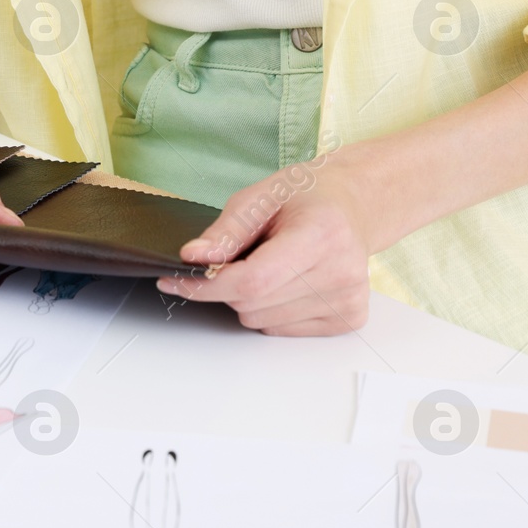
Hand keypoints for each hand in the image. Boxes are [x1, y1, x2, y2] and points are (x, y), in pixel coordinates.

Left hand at [155, 154, 383, 335]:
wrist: (353, 206)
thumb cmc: (306, 197)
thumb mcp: (260, 196)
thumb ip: (225, 231)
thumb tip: (192, 257)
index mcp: (322, 235)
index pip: (253, 280)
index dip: (206, 284)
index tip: (174, 278)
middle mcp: (342, 273)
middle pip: (250, 303)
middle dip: (228, 284)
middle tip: (244, 254)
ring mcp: (347, 301)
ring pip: (260, 321)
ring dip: (249, 298)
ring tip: (273, 263)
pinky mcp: (348, 319)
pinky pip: (279, 330)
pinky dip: (269, 309)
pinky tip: (289, 281)